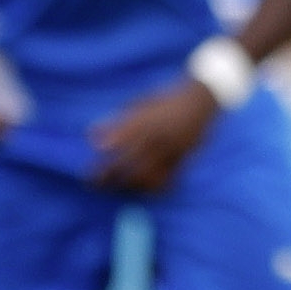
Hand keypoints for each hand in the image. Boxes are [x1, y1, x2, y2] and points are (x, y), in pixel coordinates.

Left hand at [88, 74, 221, 194]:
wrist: (201, 99)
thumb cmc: (166, 98)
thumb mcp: (139, 102)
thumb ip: (117, 120)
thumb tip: (91, 135)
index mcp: (146, 121)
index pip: (119, 142)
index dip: (103, 157)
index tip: (89, 163)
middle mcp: (157, 138)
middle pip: (128, 163)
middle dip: (108, 176)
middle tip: (93, 183)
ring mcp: (171, 150)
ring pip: (146, 176)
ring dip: (128, 186)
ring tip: (115, 188)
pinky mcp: (183, 158)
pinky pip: (167, 180)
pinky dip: (152, 189)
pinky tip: (141, 191)